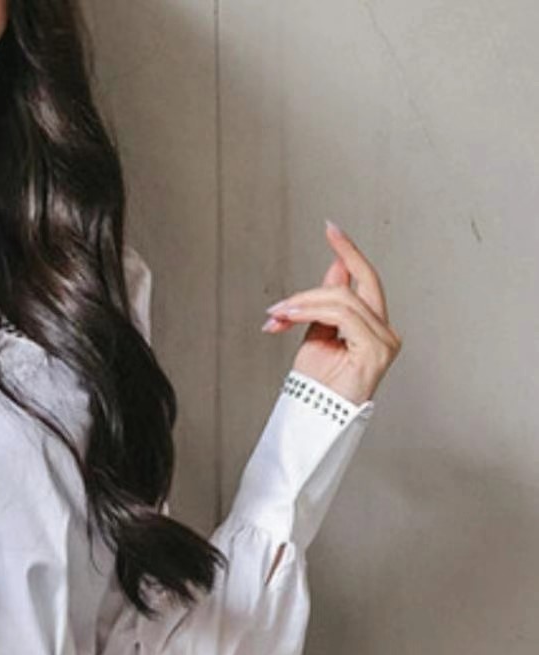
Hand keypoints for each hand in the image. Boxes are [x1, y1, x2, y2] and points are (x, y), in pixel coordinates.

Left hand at [260, 220, 402, 405]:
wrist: (313, 418)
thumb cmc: (316, 385)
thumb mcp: (317, 334)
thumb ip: (326, 303)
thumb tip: (336, 268)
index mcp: (372, 326)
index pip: (365, 281)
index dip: (350, 252)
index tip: (331, 228)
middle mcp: (385, 332)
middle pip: (360, 284)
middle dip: (339, 258)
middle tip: (321, 238)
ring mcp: (384, 342)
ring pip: (343, 300)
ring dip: (304, 301)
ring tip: (278, 313)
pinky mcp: (375, 352)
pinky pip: (343, 316)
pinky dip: (311, 311)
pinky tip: (288, 316)